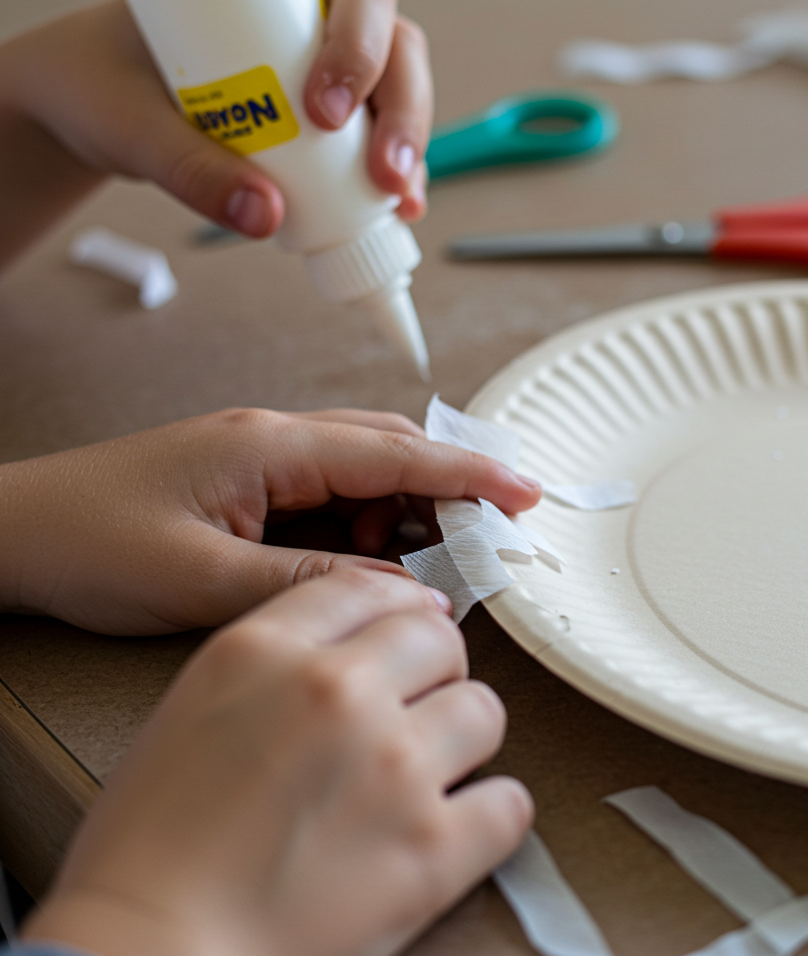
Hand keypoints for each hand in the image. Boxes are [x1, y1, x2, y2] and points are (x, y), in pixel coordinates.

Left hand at [0, 0, 430, 266]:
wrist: (89, 107)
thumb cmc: (104, 87)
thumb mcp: (131, 124)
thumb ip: (187, 168)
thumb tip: (267, 218)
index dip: (360, 46)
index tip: (325, 112)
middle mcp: (316, 22)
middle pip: (396, 48)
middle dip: (402, 110)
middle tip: (381, 174)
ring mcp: (329, 74)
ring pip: (399, 95)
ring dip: (409, 147)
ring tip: (398, 202)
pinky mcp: (329, 126)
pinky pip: (379, 143)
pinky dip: (397, 177)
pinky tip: (400, 211)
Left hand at [0, 407, 540, 634]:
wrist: (13, 533)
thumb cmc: (87, 542)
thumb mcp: (202, 579)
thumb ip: (310, 586)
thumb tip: (404, 598)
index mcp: (270, 445)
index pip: (395, 452)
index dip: (469, 472)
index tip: (524, 492)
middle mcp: (276, 441)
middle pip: (392, 452)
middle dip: (451, 490)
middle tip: (495, 538)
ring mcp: (265, 461)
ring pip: (367, 475)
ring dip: (409, 515)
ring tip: (438, 565)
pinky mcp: (253, 488)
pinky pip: (332, 501)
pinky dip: (367, 532)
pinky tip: (374, 568)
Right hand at [22, 569, 532, 955]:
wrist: (148, 949)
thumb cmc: (153, 841)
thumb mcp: (197, 704)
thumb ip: (278, 653)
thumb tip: (365, 640)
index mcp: (265, 649)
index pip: (372, 588)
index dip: (397, 612)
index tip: (408, 636)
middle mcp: (337, 690)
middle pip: (440, 638)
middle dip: (435, 670)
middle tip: (415, 709)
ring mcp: (393, 766)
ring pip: (484, 709)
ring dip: (462, 738)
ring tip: (428, 773)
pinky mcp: (432, 848)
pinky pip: (509, 802)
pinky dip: (488, 816)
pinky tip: (455, 828)